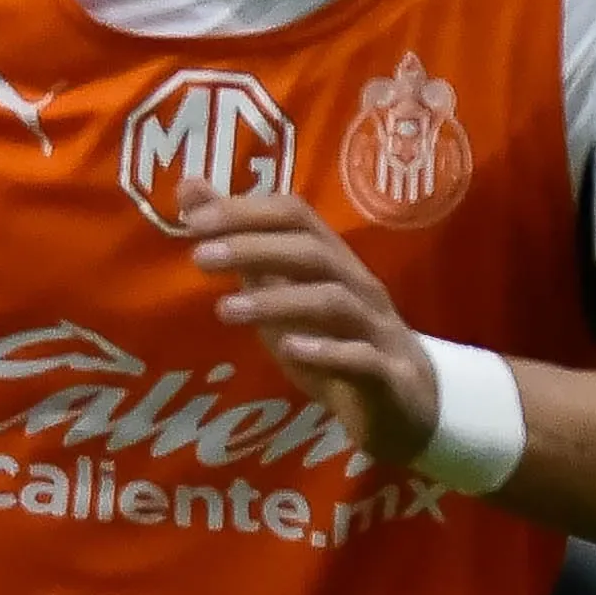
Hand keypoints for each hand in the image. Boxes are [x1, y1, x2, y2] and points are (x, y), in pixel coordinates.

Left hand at [183, 177, 440, 466]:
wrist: (406, 403)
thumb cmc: (334, 339)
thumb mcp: (279, 291)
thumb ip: (240, 245)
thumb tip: (189, 191)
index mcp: (331, 260)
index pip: (295, 215)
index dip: (246, 212)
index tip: (192, 222)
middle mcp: (357, 285)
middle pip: (312, 251)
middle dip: (254, 249)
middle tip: (199, 258)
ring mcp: (376, 330)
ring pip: (333, 301)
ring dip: (276, 301)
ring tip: (225, 310)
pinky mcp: (387, 376)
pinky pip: (362, 358)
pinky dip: (325, 351)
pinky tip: (289, 349)